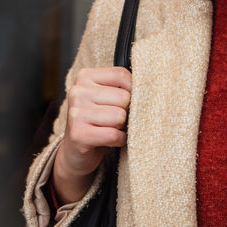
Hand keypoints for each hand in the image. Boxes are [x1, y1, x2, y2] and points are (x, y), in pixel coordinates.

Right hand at [55, 66, 132, 200]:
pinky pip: (113, 135)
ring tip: (109, 128)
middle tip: (113, 119)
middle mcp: (77, 92)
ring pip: (120, 116)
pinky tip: (109, 140)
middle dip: (125, 111)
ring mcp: (76, 113)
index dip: (131, 90)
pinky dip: (118, 140)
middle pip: (123, 97)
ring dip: (120, 127)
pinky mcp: (79, 135)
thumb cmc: (97, 120)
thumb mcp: (105, 96)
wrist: (76, 151)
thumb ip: (121, 87)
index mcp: (85, 77)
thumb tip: (150, 87)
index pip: (121, 75)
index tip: (124, 101)